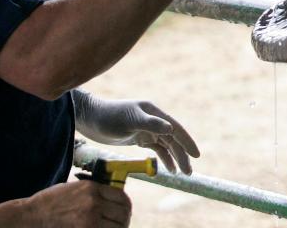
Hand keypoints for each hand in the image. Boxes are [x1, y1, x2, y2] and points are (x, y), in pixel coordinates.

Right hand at [24, 181, 130, 227]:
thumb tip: (112, 200)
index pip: (122, 197)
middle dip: (124, 220)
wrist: (31, 216)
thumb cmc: (50, 202)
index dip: (126, 207)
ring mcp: (89, 218)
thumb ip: (95, 193)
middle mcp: (94, 202)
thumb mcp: (75, 188)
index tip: (124, 212)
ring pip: (117, 226)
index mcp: (93, 188)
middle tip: (121, 225)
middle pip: (123, 213)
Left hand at [74, 92, 199, 173]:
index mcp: (154, 113)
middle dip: (182, 155)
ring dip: (175, 158)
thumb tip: (171, 128)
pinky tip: (168, 169)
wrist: (91, 119)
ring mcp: (147, 129)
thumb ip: (151, 124)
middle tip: (188, 172)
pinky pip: (156, 149)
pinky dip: (163, 158)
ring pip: (166, 145)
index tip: (196, 155)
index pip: (175, 128)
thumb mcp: (130, 120)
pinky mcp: (140, 137)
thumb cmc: (109, 117)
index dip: (187, 141)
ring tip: (182, 173)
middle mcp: (154, 120)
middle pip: (173, 139)